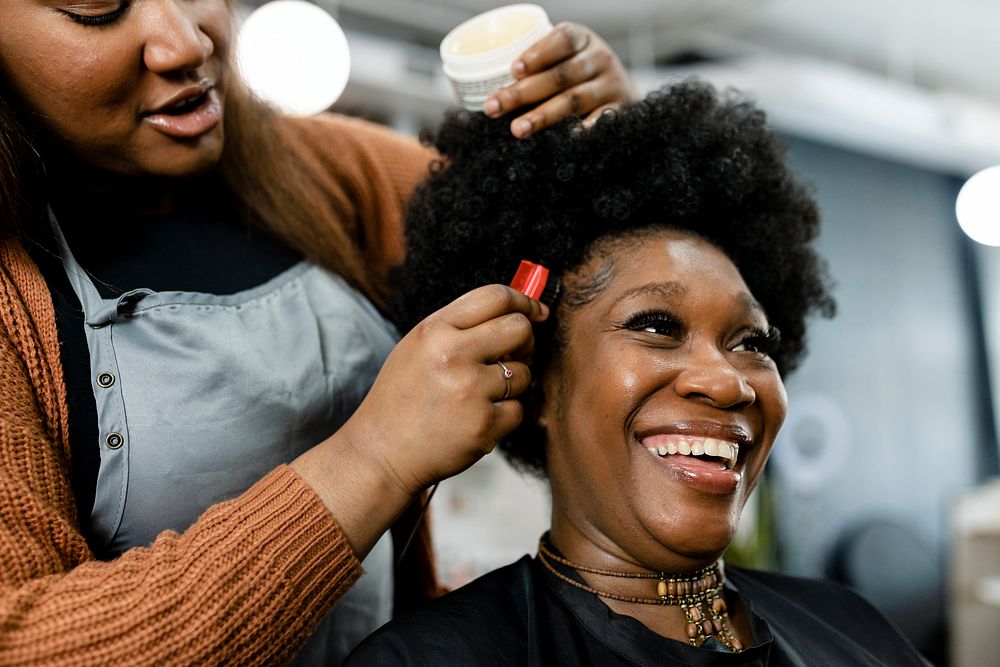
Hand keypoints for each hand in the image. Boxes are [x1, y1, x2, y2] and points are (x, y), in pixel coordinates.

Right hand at [340, 285, 547, 497]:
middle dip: (525, 342)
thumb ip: (461, 327)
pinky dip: (504, 416)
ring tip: (479, 396)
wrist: (380, 452)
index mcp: (434, 330)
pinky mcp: (483, 426)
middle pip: (520, 329)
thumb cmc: (402, 398)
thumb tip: (518, 314)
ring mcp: (470, 391)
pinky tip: (475, 420)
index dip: (523, 301)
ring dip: (512, 384)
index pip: (495, 296)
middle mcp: (452, 355)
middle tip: (512, 355)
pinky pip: (518, 410)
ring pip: (525, 373)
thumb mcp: (418, 348)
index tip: (535, 312)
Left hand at [483, 22, 639, 137]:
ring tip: (517, 129)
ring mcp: (611, 85)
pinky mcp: (619, 110)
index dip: (537, 54)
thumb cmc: (580, 75)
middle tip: (494, 107)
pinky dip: (581, 131)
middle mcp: (599, 59)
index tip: (513, 70)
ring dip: (542, 116)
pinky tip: (563, 139)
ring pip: (573, 100)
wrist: (624, 92)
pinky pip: (599, 121)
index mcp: (582, 39)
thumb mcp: (565, 58)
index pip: (562, 41)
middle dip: (523, 93)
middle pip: (559, 75)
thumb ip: (539, 68)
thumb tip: (494, 94)